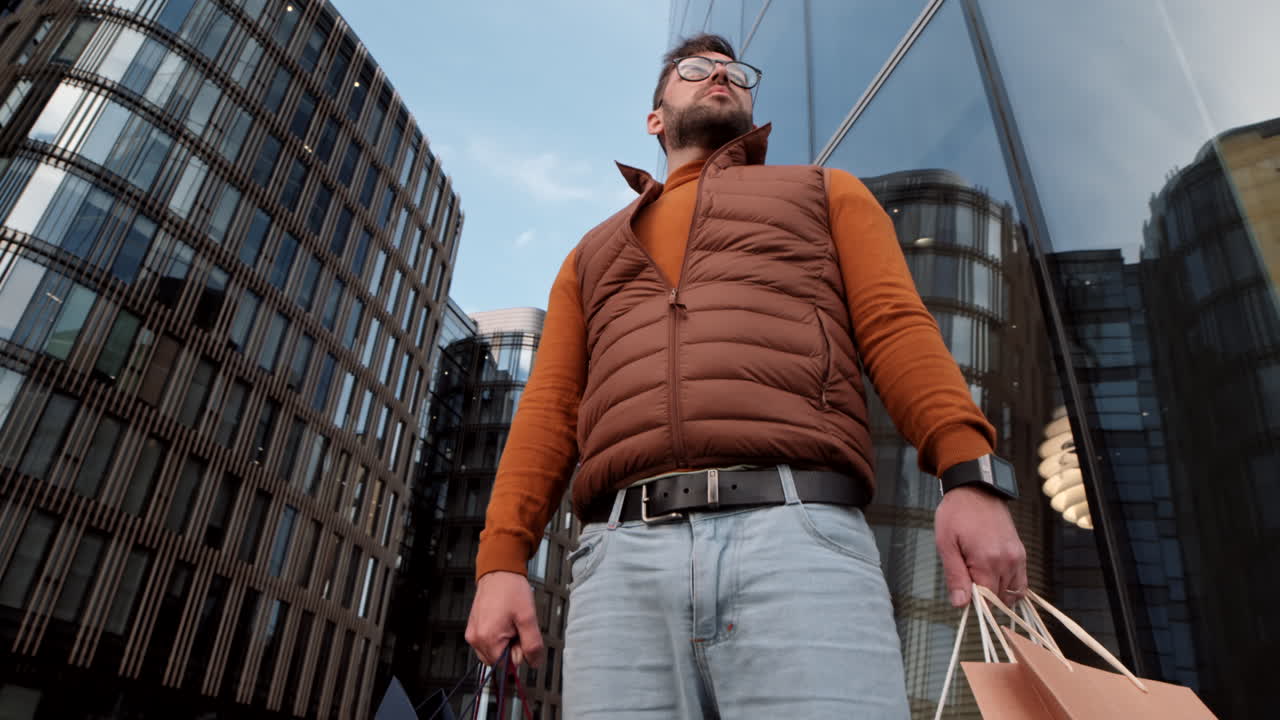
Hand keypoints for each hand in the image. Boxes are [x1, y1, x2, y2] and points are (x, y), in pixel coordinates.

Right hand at [465, 571, 545, 667]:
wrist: (499, 571)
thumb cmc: (511, 590)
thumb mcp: (528, 618)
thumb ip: (532, 644)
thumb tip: (534, 663)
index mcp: (488, 638)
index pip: (506, 665)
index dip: (518, 652)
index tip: (520, 635)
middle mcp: (476, 639)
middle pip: (499, 660)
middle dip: (511, 647)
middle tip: (516, 626)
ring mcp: (472, 634)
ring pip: (493, 652)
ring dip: (504, 642)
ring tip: (509, 622)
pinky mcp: (472, 629)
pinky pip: (487, 643)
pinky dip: (497, 636)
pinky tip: (502, 620)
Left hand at [935, 486, 1026, 607]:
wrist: (975, 489)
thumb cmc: (956, 514)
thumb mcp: (945, 544)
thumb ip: (955, 576)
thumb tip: (961, 604)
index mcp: (988, 561)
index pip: (988, 601)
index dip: (975, 602)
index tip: (963, 591)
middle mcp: (1008, 561)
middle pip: (1001, 599)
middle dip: (985, 597)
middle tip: (967, 577)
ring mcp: (1017, 557)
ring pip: (1013, 593)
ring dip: (997, 593)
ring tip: (978, 575)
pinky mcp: (1021, 553)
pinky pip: (1021, 581)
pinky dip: (1009, 586)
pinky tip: (992, 575)